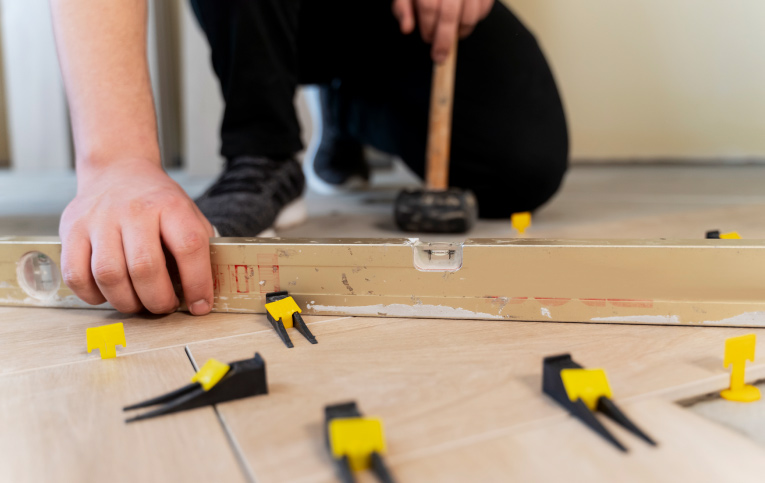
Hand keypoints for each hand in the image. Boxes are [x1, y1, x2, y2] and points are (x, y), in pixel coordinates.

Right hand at [60, 159, 214, 314]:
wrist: (118, 169)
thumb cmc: (157, 202)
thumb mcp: (188, 213)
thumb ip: (200, 247)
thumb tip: (205, 292)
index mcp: (170, 206)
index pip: (189, 247)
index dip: (197, 283)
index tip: (200, 305)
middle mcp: (134, 210)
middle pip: (145, 268)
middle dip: (158, 300)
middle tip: (164, 306)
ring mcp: (99, 219)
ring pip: (108, 275)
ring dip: (126, 302)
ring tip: (138, 303)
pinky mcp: (71, 230)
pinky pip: (76, 275)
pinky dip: (93, 295)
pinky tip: (108, 294)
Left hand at [392, 0, 492, 62]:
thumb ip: (403, 9)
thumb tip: (406, 29)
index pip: (429, 6)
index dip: (428, 26)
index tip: (428, 39)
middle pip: (449, 13)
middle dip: (444, 39)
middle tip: (439, 56)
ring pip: (469, 15)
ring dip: (460, 32)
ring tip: (452, 34)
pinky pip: (482, 12)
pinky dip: (473, 22)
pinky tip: (462, 22)